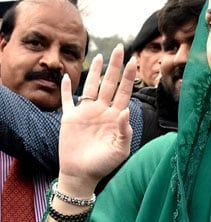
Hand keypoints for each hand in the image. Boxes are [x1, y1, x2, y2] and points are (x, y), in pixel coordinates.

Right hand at [57, 44, 135, 193]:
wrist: (82, 174)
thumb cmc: (104, 164)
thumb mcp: (120, 150)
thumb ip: (124, 132)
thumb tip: (125, 111)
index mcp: (115, 116)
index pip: (124, 92)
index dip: (128, 77)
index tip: (133, 61)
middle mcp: (102, 110)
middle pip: (109, 83)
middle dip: (115, 66)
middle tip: (121, 48)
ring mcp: (86, 113)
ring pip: (91, 86)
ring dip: (94, 71)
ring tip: (99, 55)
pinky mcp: (70, 118)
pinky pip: (67, 100)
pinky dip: (66, 89)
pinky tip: (67, 76)